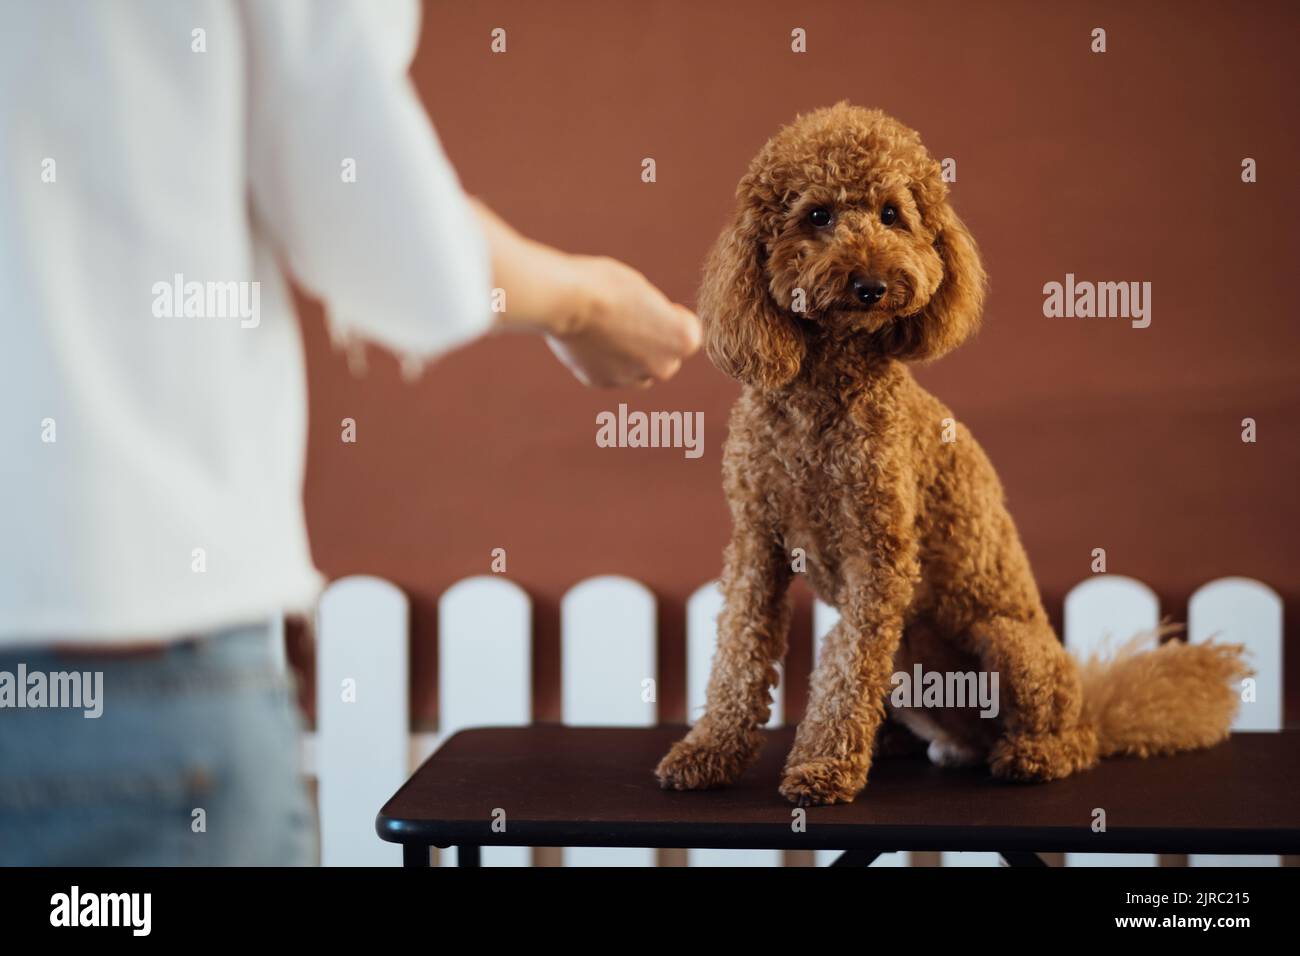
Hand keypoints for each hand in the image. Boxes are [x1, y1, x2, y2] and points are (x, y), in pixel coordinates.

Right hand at [545, 255, 700, 387]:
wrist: (568, 299)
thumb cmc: (608, 284)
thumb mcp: (645, 291)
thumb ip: (655, 317)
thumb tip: (648, 332)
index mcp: (684, 340)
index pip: (688, 332)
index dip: (672, 316)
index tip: (654, 304)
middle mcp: (664, 367)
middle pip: (665, 358)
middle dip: (653, 343)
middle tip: (628, 318)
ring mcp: (631, 378)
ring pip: (638, 370)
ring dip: (630, 356)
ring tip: (608, 329)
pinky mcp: (601, 382)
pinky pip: (609, 373)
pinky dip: (603, 360)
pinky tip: (589, 338)